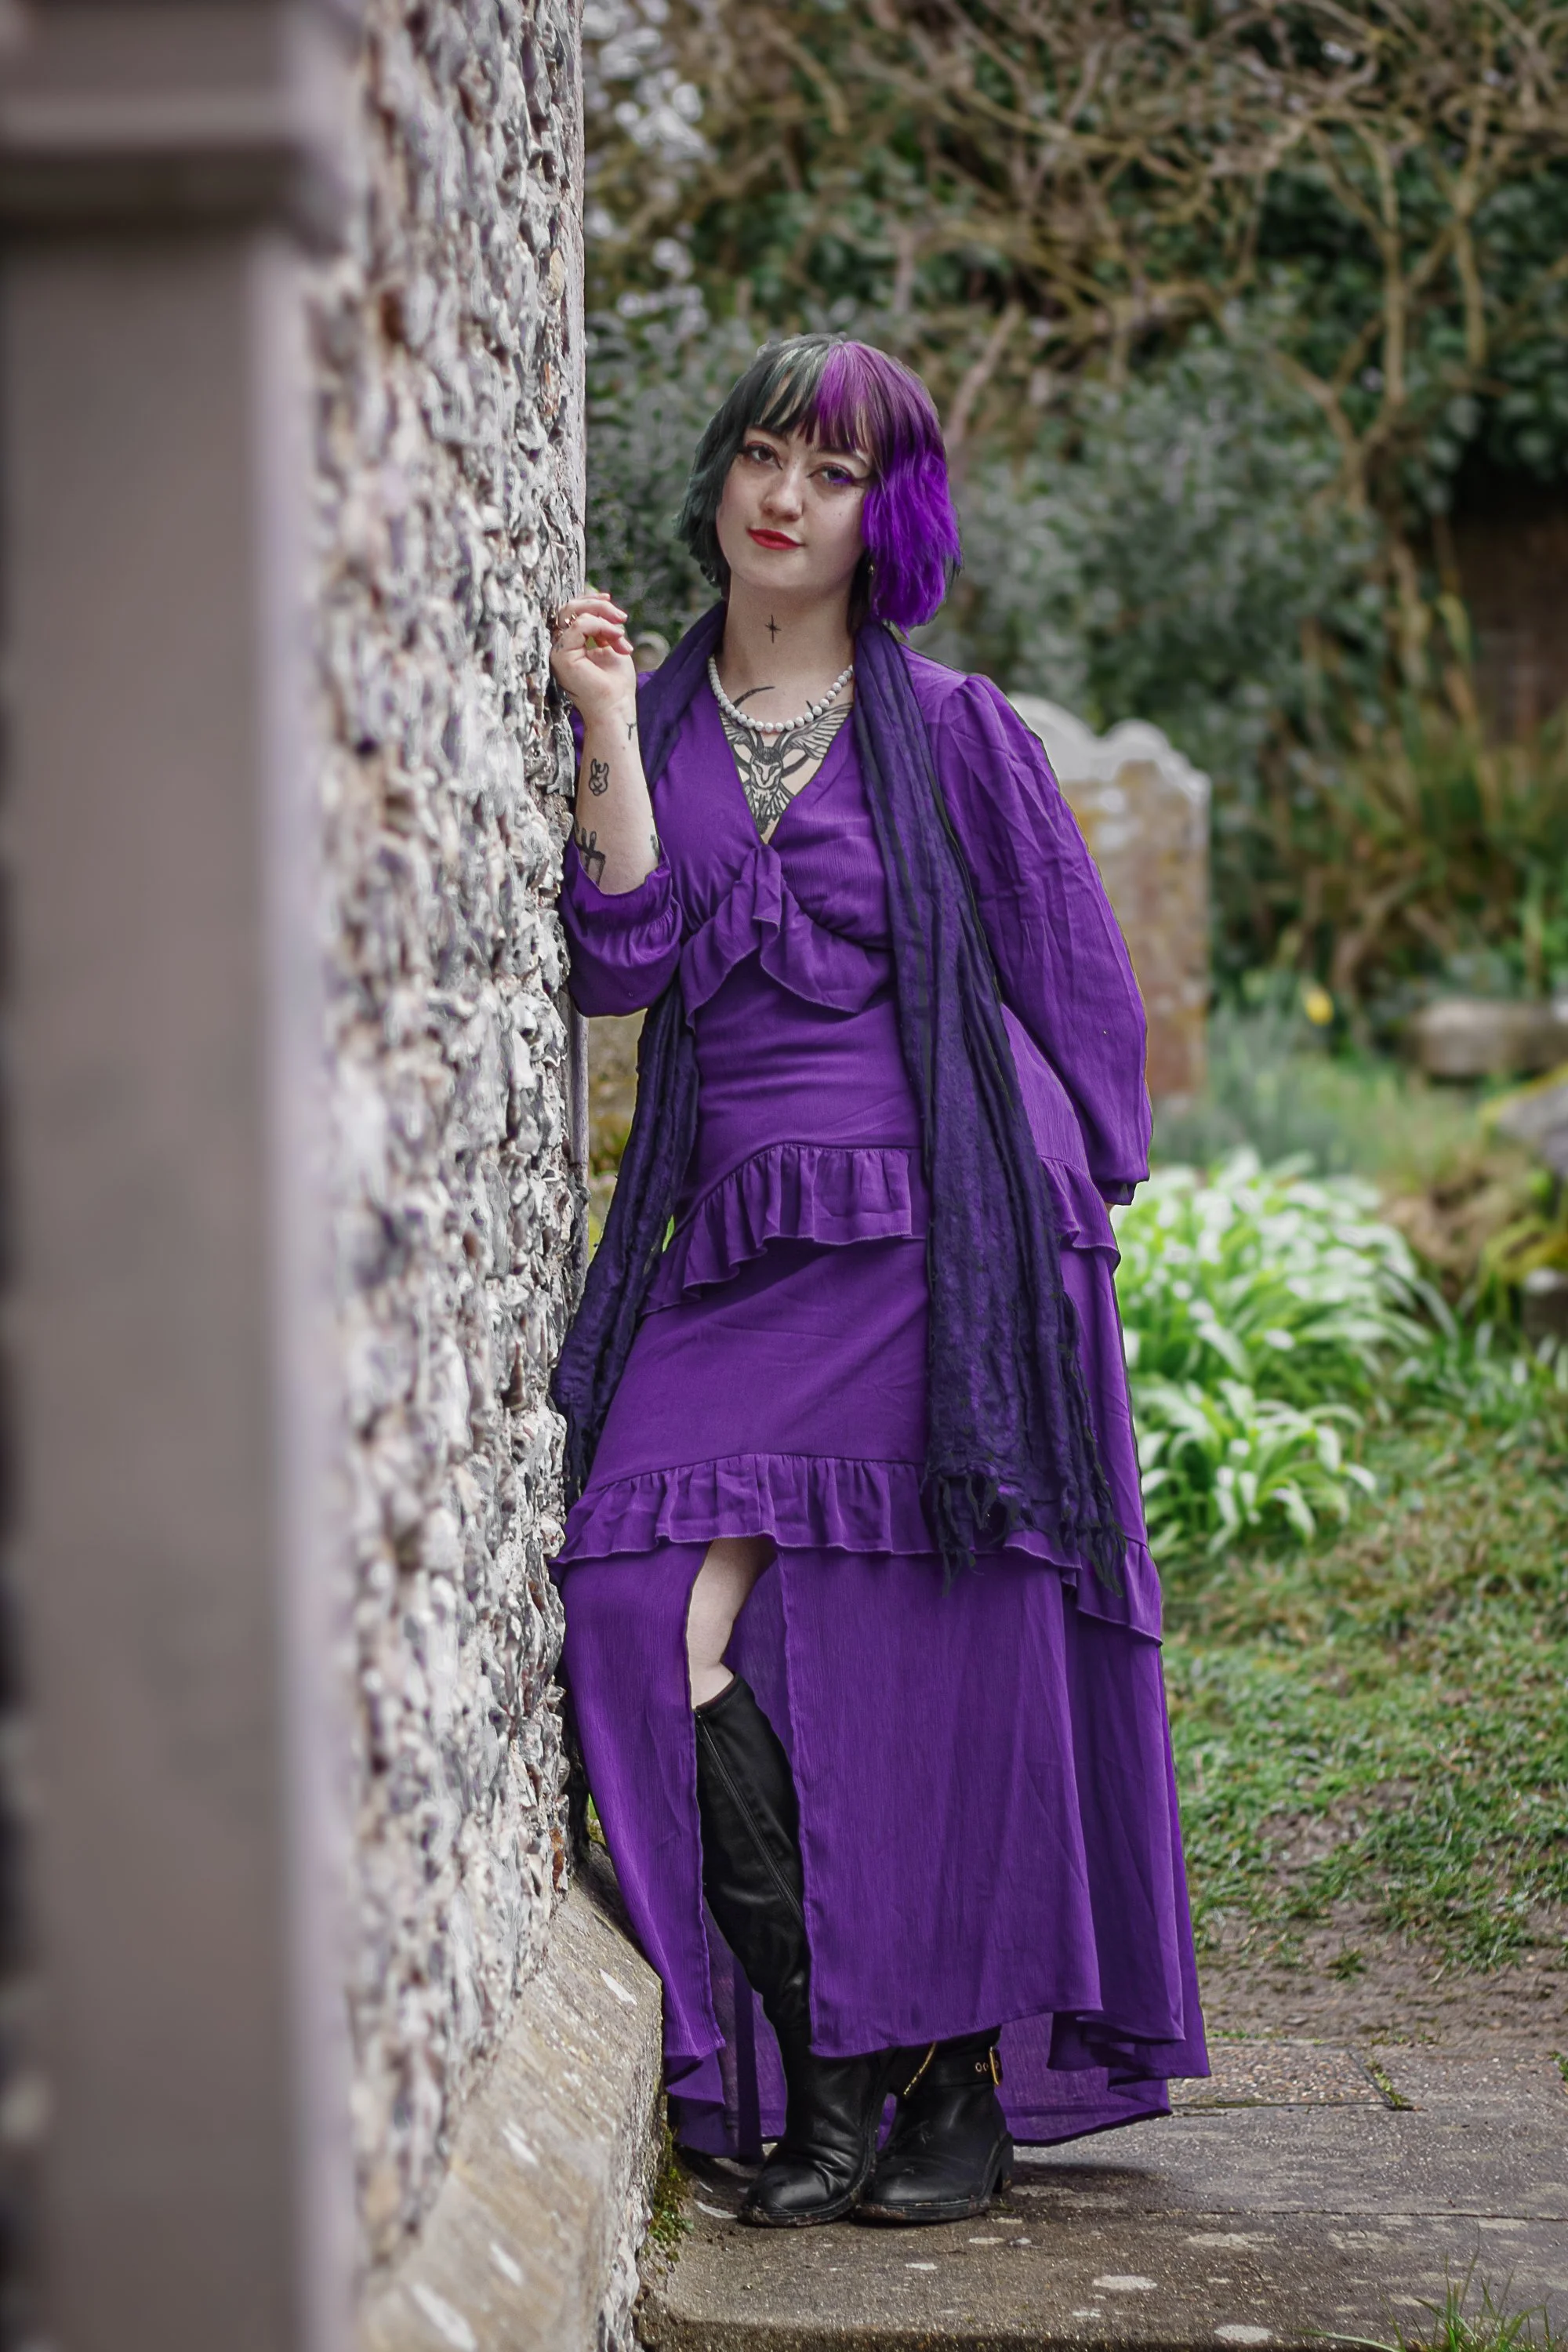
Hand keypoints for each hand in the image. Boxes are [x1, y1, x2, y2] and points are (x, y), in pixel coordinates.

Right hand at [550, 590, 635, 722]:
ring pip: (572, 612)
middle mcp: (560, 646)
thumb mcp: (612, 644)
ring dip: (603, 617)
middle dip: (598, 606)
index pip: (572, 612)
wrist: (616, 707)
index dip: (589, 600)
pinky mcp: (561, 656)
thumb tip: (602, 603)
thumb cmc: (616, 683)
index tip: (609, 600)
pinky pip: (579, 625)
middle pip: (570, 608)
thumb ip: (603, 625)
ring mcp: (558, 651)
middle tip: (622, 617)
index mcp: (570, 644)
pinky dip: (600, 625)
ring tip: (621, 634)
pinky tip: (615, 637)